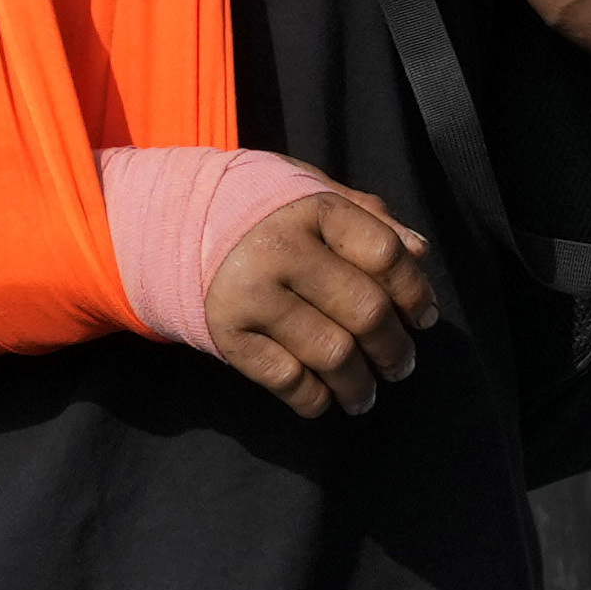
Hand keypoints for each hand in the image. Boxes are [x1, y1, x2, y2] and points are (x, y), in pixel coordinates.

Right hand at [206, 187, 441, 416]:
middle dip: (394, 349)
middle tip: (401, 366)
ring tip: (366, 395)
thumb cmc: (256, 210)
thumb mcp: (309, 191)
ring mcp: (250, 294)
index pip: (386, 256)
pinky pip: (286, 379)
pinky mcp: (225, 332)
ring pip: (333, 354)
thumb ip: (367, 215)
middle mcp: (280, 251)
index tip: (424, 319)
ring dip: (359, 385)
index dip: (415, 293)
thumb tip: (421, 253)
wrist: (167, 222)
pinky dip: (313, 399)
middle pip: (366, 312)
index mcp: (310, 210)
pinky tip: (324, 399)